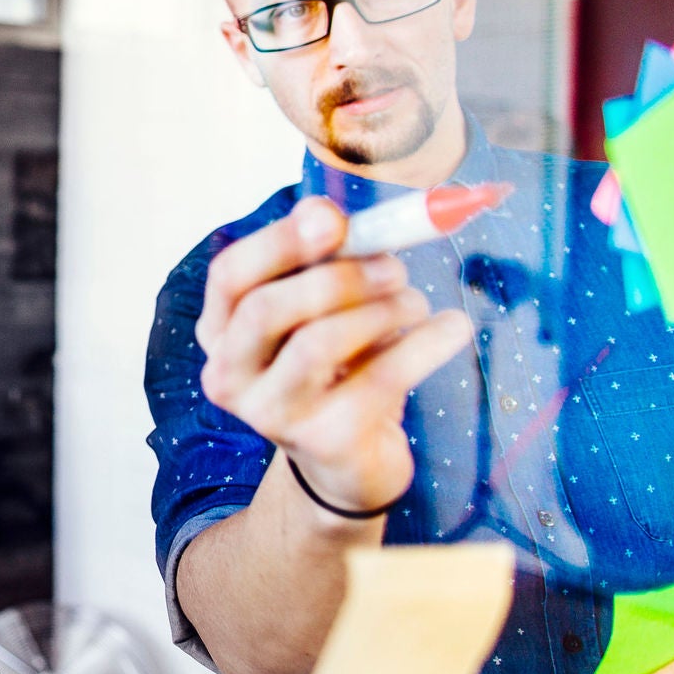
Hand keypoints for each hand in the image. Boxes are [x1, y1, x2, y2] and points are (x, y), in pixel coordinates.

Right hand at [196, 196, 472, 514]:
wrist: (347, 462)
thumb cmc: (333, 370)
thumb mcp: (318, 313)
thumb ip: (319, 261)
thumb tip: (324, 210)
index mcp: (221, 333)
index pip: (229, 277)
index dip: (278, 242)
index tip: (333, 218)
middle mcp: (231, 375)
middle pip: (265, 308)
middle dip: (336, 275)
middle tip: (393, 266)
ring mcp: (272, 414)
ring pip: (319, 342)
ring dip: (381, 308)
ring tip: (415, 300)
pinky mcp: (325, 441)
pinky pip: (380, 378)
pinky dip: (426, 343)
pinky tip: (452, 327)